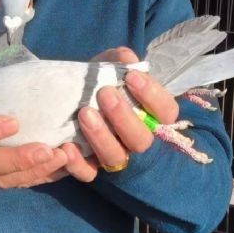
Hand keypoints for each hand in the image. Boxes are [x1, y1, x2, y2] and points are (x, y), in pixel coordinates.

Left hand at [74, 47, 179, 175]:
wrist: (71, 101)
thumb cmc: (99, 85)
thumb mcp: (108, 68)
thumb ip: (118, 61)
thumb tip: (127, 59)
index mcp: (152, 116)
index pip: (166, 112)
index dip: (152, 96)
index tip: (131, 77)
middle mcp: (137, 140)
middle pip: (142, 139)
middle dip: (123, 116)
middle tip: (104, 94)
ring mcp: (116, 156)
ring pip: (115, 156)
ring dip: (101, 136)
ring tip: (85, 114)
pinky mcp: (91, 168)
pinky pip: (88, 173)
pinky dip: (78, 163)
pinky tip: (67, 147)